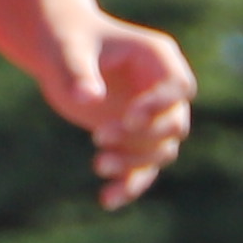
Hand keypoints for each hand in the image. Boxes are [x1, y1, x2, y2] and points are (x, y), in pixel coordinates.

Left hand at [44, 22, 198, 208]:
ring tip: (98, 164)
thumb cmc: (68, 42)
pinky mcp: (135, 141)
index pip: (180, 88)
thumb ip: (78, 73)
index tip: (129, 118)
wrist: (62, 53)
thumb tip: (87, 99)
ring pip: (161, 152)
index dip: (161, 106)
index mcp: (158, 58)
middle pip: (175, 124)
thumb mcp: (68, 52)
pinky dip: (128, 186)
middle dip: (144, 137)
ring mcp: (152, 119)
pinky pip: (143, 170)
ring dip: (134, 163)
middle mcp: (162, 91)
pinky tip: (107, 200)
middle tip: (99, 136)